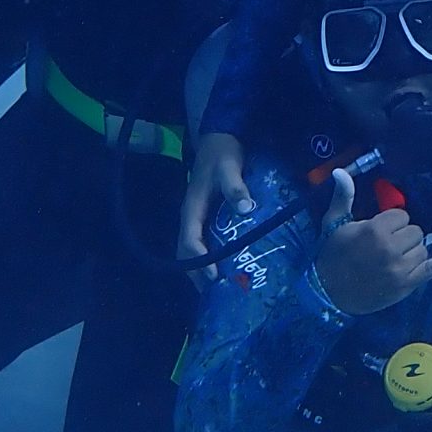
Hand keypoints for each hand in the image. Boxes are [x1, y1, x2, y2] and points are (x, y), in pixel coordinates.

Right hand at [181, 132, 251, 282]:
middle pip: (186, 253)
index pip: (189, 241)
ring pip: (193, 251)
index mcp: (192, 208)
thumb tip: (245, 209)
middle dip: (197, 275)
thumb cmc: (223, 153)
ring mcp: (197, 219)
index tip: (213, 278)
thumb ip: (235, 187)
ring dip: (201, 271)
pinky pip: (203, 244)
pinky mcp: (206, 219)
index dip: (199, 262)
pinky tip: (226, 269)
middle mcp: (191, 218)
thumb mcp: (229, 167)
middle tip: (216, 293)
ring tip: (220, 288)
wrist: (219, 138)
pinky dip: (210, 260)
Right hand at [313, 168, 431, 314]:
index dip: (391, 221)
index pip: (401, 215)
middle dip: (402, 235)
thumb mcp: (334, 223)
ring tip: (393, 257)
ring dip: (412, 250)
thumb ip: (343, 196)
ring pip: (422, 248)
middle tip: (385, 244)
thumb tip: (341, 171)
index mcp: (375, 230)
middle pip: (415, 231)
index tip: (378, 230)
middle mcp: (392, 249)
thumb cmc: (333, 255)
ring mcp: (402, 269)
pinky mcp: (408, 285)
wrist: (329, 293)